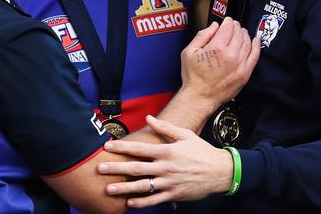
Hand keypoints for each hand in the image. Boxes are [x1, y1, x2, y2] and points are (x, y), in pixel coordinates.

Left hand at [99, 115, 232, 207]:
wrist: (220, 171)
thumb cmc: (201, 151)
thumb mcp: (184, 135)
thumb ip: (164, 127)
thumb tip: (148, 118)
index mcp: (167, 151)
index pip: (139, 149)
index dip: (122, 147)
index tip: (107, 146)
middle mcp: (166, 167)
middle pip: (136, 168)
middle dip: (116, 168)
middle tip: (100, 168)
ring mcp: (169, 182)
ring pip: (143, 186)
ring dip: (124, 188)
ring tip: (109, 189)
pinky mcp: (174, 194)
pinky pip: (155, 200)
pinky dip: (142, 202)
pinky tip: (129, 203)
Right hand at [180, 18, 259, 109]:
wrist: (200, 97)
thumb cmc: (193, 77)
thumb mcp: (189, 52)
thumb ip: (202, 35)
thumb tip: (214, 26)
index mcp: (217, 48)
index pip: (228, 27)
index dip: (227, 21)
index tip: (226, 20)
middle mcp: (231, 55)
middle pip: (238, 33)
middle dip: (235, 26)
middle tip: (232, 25)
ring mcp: (240, 65)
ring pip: (247, 42)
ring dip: (244, 34)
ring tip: (241, 32)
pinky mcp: (245, 73)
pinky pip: (255, 56)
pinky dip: (256, 46)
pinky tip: (255, 41)